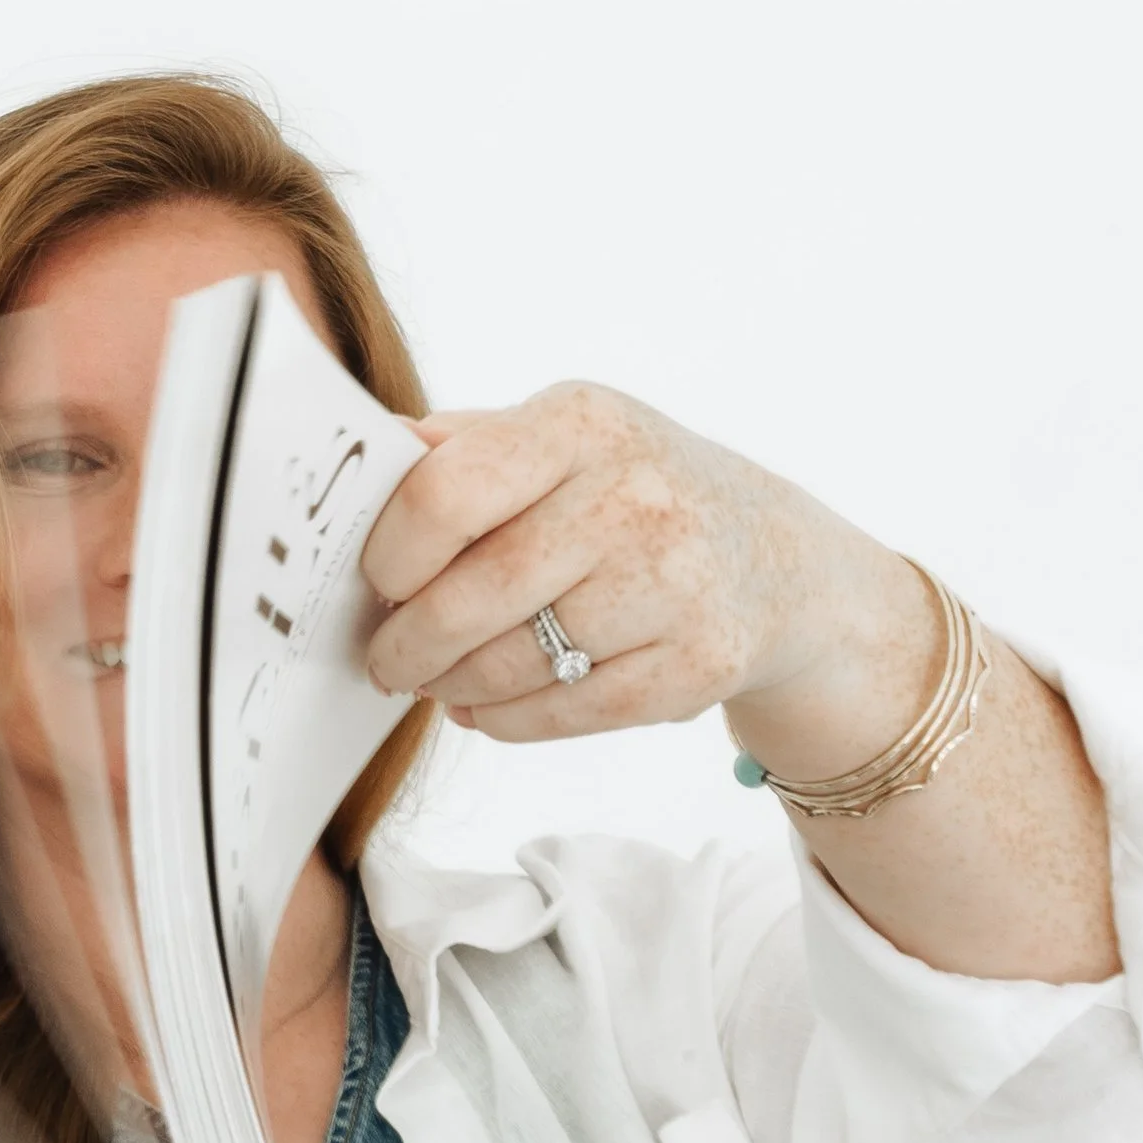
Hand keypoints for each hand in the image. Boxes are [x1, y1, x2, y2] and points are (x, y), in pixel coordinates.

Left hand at [361, 382, 930, 753]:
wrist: (774, 561)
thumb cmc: (632, 494)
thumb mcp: (563, 438)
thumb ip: (466, 446)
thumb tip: (368, 454)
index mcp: (584, 424)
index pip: (446, 494)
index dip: (389, 554)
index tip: (374, 582)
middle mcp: (636, 497)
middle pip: (474, 594)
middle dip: (409, 642)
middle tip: (385, 660)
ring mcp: (675, 585)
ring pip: (516, 664)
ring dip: (453, 684)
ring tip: (435, 681)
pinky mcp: (698, 664)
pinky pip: (566, 712)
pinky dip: (509, 719)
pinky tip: (488, 706)